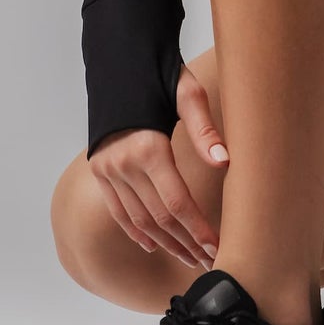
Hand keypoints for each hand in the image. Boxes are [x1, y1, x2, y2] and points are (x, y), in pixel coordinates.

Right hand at [88, 64, 228, 267]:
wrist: (118, 62)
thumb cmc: (159, 74)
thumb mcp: (186, 92)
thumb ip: (204, 129)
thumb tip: (224, 162)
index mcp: (148, 147)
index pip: (177, 203)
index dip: (198, 230)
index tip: (217, 248)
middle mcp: (123, 164)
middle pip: (159, 218)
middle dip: (187, 243)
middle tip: (211, 262)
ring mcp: (107, 170)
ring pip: (139, 220)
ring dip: (167, 243)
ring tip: (191, 258)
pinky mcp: (99, 170)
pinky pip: (118, 210)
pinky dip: (136, 231)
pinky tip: (154, 244)